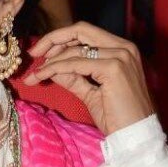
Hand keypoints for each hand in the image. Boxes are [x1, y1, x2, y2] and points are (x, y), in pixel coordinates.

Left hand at [26, 21, 154, 135]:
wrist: (135, 136)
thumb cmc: (117, 118)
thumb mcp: (90, 92)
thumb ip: (73, 77)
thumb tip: (50, 68)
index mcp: (121, 49)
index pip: (86, 33)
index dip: (61, 38)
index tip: (41, 51)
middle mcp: (123, 47)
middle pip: (80, 30)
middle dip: (52, 39)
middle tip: (32, 53)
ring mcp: (120, 55)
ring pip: (75, 49)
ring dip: (50, 61)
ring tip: (35, 75)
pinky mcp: (113, 68)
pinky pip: (75, 64)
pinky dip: (55, 69)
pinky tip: (42, 76)